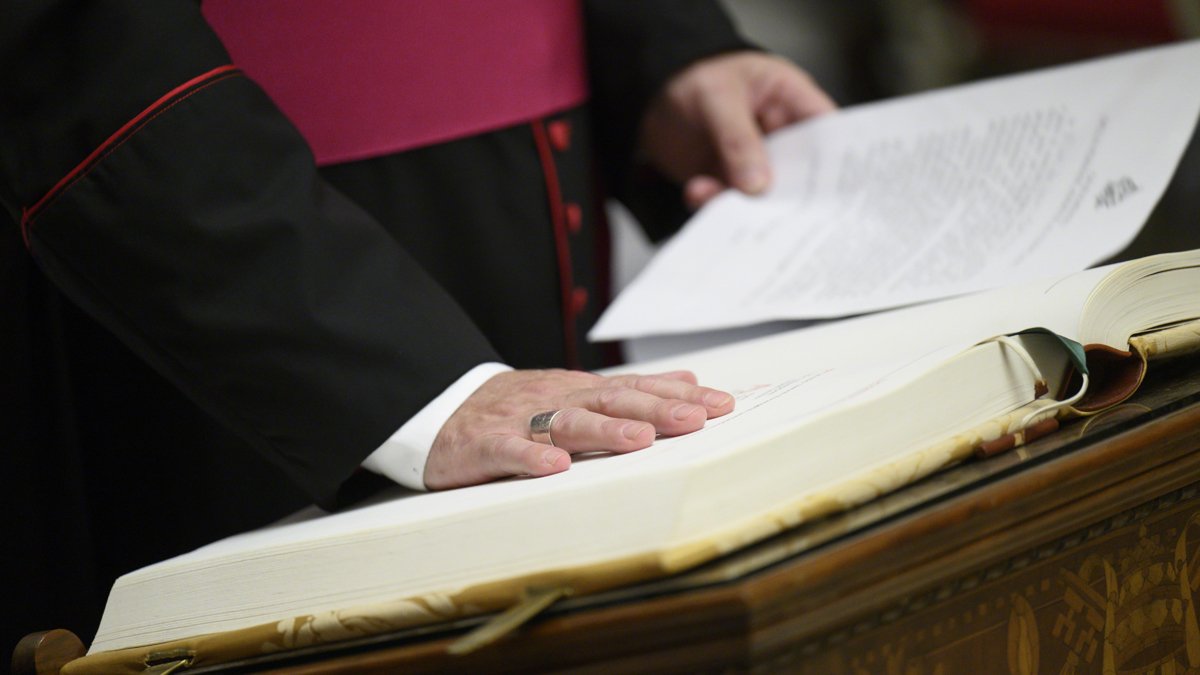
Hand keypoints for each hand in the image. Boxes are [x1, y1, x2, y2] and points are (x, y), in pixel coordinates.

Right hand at [424, 369, 733, 488]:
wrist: (439, 407)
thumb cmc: (516, 407)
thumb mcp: (575, 391)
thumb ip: (630, 390)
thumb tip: (689, 379)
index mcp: (581, 391)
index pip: (637, 388)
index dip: (678, 395)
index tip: (722, 405)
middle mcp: (557, 399)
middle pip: (611, 401)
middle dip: (656, 409)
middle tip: (695, 419)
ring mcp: (521, 420)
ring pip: (566, 422)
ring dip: (604, 431)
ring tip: (639, 440)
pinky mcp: (484, 444)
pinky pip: (509, 450)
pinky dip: (531, 457)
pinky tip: (555, 468)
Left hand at [639, 51, 835, 208]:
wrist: (649, 93)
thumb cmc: (693, 75)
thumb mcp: (717, 97)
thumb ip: (738, 139)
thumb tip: (758, 185)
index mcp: (790, 100)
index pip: (826, 131)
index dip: (835, 161)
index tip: (832, 193)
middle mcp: (778, 135)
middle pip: (798, 173)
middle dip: (787, 197)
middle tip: (777, 216)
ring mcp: (752, 160)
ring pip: (761, 193)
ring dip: (743, 203)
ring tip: (719, 200)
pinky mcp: (725, 179)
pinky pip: (727, 199)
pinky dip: (713, 203)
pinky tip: (697, 193)